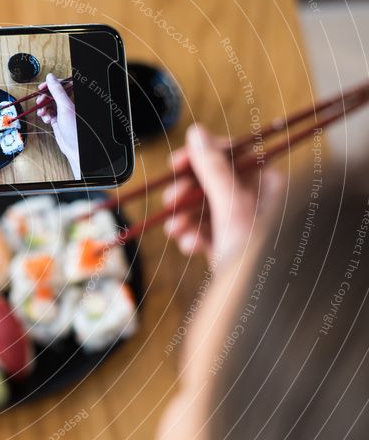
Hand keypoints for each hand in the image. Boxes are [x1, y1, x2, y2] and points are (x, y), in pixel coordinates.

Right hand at [36, 73, 79, 176]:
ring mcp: (62, 112)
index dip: (52, 84)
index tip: (43, 86)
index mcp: (73, 97)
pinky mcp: (57, 120)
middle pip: (53, 94)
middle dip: (45, 97)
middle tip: (39, 100)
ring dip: (43, 107)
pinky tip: (46, 119)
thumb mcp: (64, 106)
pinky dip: (45, 115)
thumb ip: (57, 91)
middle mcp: (68, 103)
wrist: (74, 147)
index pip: (62, 84)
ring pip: (49, 104)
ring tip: (42, 112)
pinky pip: (48, 113)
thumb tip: (50, 78)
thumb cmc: (74, 129)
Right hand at [162, 124, 284, 264]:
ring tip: (176, 230)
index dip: (201, 156)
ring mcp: (240, 223)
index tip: (176, 163)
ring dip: (185, 217)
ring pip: (203, 206)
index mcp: (268, 183)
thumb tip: (197, 134)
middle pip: (211, 181)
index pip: (232, 154)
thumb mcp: (231, 207)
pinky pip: (203, 229)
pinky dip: (192, 236)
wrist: (253, 305)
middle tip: (171, 201)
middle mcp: (257, 200)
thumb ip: (213, 169)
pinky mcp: (227, 244)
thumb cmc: (255, 256)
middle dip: (188, 194)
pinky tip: (190, 247)